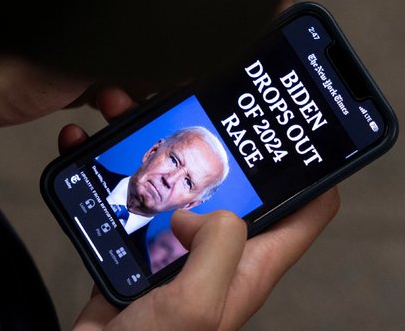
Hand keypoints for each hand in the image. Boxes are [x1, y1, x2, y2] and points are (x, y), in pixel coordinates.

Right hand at [59, 87, 339, 330]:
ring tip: (125, 114)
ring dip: (154, 149)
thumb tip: (197, 211)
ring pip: (178, 183)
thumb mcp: (198, 305)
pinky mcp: (136, 249)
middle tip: (189, 99)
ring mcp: (176, 249)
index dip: (314, 168)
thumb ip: (218, 248)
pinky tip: (90, 152)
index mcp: (249, 264)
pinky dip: (116, 176)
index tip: (302, 127)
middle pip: (234, 182)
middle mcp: (218, 251)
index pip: (307, 209)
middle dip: (215, 140)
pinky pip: (133, 202)